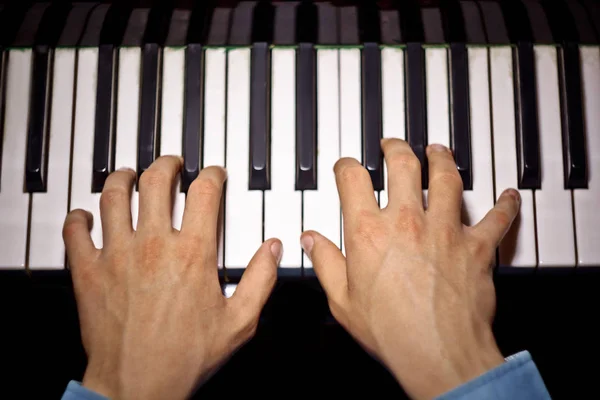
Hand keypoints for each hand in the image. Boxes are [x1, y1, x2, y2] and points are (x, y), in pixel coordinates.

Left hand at [62, 157, 281, 399]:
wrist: (138, 385)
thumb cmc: (186, 356)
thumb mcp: (239, 321)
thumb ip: (260, 279)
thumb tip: (272, 249)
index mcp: (192, 253)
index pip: (204, 192)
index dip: (212, 175)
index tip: (213, 175)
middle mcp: (153, 245)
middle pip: (156, 181)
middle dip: (166, 165)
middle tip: (171, 164)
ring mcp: (117, 255)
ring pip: (113, 196)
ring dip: (122, 179)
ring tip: (128, 174)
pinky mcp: (89, 272)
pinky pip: (75, 232)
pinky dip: (77, 218)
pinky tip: (84, 215)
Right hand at [301, 139, 519, 398]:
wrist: (437, 353)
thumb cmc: (391, 331)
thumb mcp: (342, 299)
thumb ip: (325, 262)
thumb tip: (310, 240)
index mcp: (369, 232)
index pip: (353, 180)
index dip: (346, 167)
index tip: (346, 167)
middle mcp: (407, 222)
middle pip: (403, 165)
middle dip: (396, 148)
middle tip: (392, 144)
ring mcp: (445, 230)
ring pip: (447, 178)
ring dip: (442, 159)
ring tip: (438, 151)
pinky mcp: (476, 247)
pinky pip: (497, 218)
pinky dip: (505, 204)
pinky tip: (509, 195)